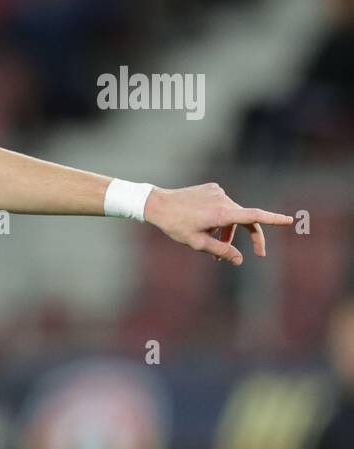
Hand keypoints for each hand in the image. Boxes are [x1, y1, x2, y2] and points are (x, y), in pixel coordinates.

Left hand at [144, 183, 292, 265]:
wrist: (158, 204)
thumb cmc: (176, 226)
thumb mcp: (198, 243)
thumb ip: (222, 251)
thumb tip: (240, 260)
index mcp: (222, 214)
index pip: (254, 217)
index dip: (273, 219)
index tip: (289, 220)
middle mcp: (224, 200)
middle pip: (247, 219)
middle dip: (252, 237)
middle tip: (258, 253)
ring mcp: (218, 192)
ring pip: (233, 214)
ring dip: (230, 230)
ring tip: (216, 245)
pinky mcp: (212, 188)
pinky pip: (223, 205)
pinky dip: (220, 217)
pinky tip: (204, 223)